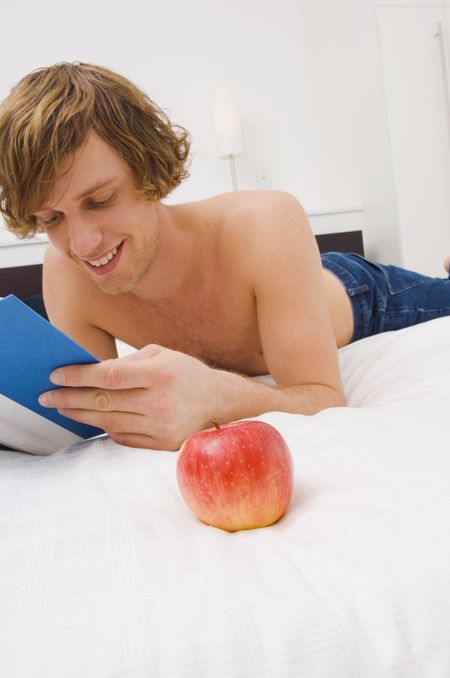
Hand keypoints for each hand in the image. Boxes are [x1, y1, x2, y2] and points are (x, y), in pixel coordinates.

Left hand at [38, 344, 220, 449]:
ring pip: (108, 422)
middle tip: (47, 396)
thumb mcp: (162, 355)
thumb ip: (128, 363)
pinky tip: (90, 418)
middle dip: (70, 397)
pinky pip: (122, 437)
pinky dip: (103, 427)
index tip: (56, 375)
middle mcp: (161, 402)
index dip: (78, 376)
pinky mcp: (161, 444)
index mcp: (161, 374)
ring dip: (80, 414)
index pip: (108, 376)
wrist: (221, 403)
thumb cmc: (186, 373)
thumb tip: (91, 372)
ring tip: (62, 407)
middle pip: (103, 401)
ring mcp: (161, 427)